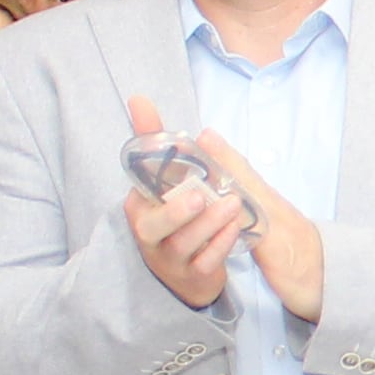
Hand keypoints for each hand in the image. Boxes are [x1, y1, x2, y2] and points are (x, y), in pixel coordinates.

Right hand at [119, 93, 258, 312]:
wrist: (188, 271)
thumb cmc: (177, 216)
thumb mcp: (167, 179)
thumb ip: (155, 141)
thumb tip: (138, 99)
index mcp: (140, 205)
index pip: (141, 185)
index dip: (153, 167)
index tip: (175, 148)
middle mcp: (148, 233)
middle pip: (153, 226)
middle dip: (175, 212)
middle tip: (198, 196)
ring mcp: (169, 258)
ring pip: (183, 244)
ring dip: (207, 225)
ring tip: (231, 204)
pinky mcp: (192, 276)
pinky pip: (205, 263)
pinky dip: (220, 246)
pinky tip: (236, 229)